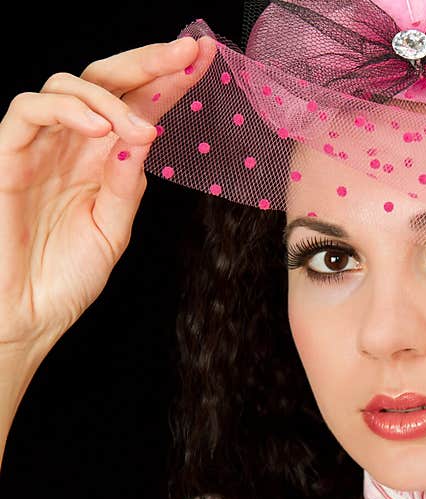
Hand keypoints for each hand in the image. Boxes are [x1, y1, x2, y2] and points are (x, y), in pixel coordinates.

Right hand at [0, 34, 215, 355]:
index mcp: (100, 159)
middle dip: (149, 62)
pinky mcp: (7, 158)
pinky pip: (27, 113)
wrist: (27, 316)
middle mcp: (70, 146)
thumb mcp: (112, 229)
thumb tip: (145, 136)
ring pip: (66, 85)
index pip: (138, 106)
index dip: (168, 81)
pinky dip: (67, 110)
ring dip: (112, 96)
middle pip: (106, 81)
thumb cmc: (66, 277)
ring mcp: (39, 148)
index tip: (204, 60)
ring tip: (141, 126)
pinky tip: (101, 127)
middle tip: (187, 53)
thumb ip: (125, 184)